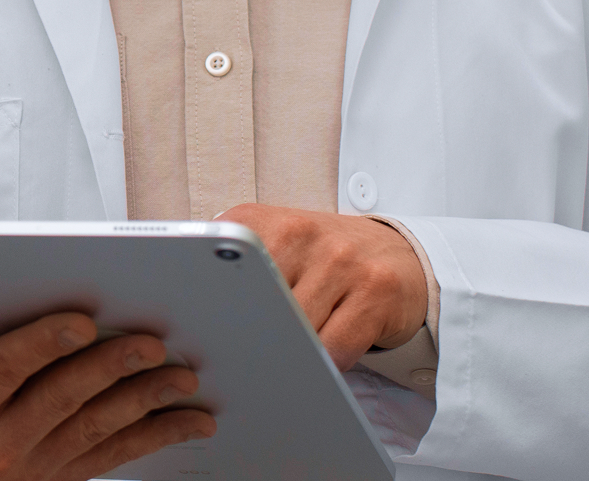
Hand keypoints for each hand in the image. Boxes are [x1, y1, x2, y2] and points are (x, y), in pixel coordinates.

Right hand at [0, 310, 215, 480]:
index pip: (6, 368)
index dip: (45, 342)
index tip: (82, 320)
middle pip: (62, 399)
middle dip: (111, 367)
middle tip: (152, 341)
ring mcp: (28, 468)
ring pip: (95, 430)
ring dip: (145, 403)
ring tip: (183, 378)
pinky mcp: (54, 478)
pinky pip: (109, 457)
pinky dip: (153, 438)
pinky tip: (190, 423)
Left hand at [219, 205, 427, 369]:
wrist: (398, 254)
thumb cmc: (322, 259)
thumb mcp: (272, 248)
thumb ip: (234, 269)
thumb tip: (191, 313)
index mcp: (264, 222)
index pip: (220, 269)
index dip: (212, 308)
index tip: (206, 334)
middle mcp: (303, 233)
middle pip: (258, 306)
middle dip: (250, 340)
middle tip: (245, 361)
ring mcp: (342, 260)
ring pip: (296, 331)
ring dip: (290, 356)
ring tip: (285, 363)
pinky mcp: (376, 291)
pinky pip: (335, 348)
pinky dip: (323, 366)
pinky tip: (320, 364)